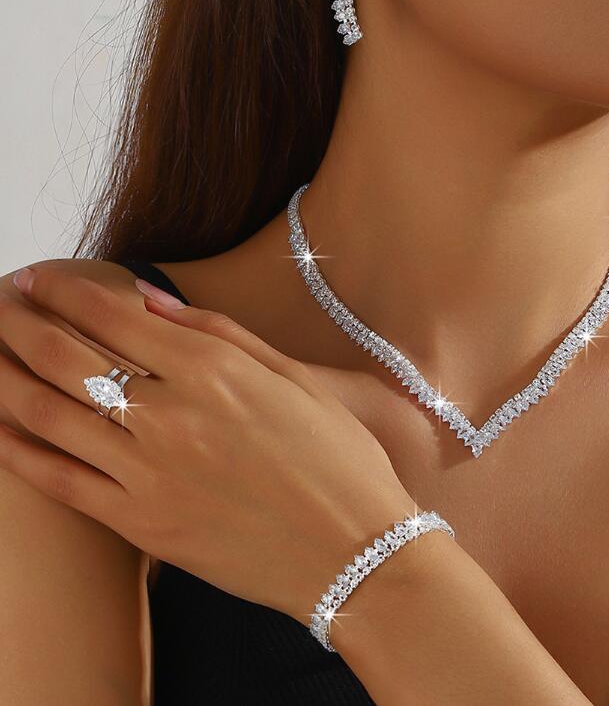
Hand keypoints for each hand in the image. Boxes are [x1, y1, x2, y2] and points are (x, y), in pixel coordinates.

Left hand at [0, 264, 417, 623]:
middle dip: (20, 323)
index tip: (35, 278)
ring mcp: (150, 473)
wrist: (354, 551)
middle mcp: (172, 414)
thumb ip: (223, 334)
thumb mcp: (298, 379)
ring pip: (50, 414)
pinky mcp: (142, 525)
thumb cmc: (338, 460)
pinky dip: (20, 451)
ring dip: (5, 376)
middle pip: (67, 357)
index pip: (112, 314)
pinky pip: (61, 482)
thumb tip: (154, 301)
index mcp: (215, 370)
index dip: (61, 289)